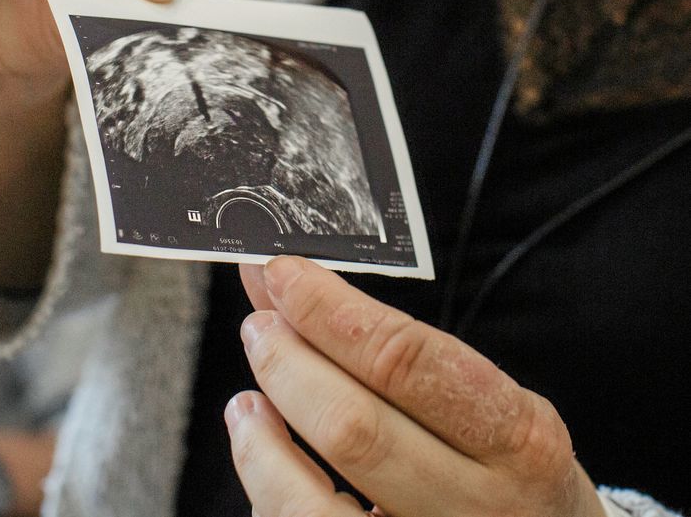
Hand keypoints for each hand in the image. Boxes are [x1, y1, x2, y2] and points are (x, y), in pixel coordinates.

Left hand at [227, 257, 605, 516]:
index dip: (331, 312)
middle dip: (288, 365)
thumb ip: (395, 351)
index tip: (282, 274)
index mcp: (519, 439)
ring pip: (314, 506)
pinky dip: (268, 487)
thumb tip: (286, 283)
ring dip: (262, 442)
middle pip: (355, 430)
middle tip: (257, 326)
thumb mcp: (489, 405)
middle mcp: (482, 506)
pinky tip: (261, 451)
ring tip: (248, 401)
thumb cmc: (508, 471)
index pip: (408, 362)